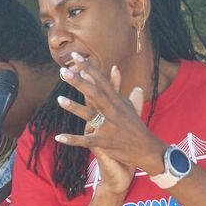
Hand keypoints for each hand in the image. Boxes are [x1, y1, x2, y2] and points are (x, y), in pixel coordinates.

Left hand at [54, 62, 158, 193]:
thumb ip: (118, 86)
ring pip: (90, 115)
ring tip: (59, 99)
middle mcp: (113, 112)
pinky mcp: (105, 143)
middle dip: (79, 82)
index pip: (102, 81)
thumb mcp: (130, 104)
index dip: (89, 68)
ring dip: (75, 108)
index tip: (76, 56)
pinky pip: (86, 141)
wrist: (147, 149)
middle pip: (95, 94)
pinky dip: (73, 140)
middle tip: (64, 71)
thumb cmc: (136, 126)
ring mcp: (109, 127)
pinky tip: (58, 137)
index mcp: (117, 101)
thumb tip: (115, 68)